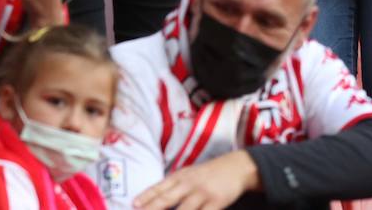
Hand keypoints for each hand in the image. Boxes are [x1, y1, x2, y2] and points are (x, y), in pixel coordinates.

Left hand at [135, 150, 259, 209]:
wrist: (238, 167)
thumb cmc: (208, 174)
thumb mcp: (188, 174)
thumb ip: (170, 187)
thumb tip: (144, 201)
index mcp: (180, 177)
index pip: (158, 189)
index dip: (145, 198)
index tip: (133, 205)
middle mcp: (189, 184)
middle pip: (166, 200)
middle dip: (152, 209)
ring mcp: (203, 194)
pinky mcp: (216, 203)